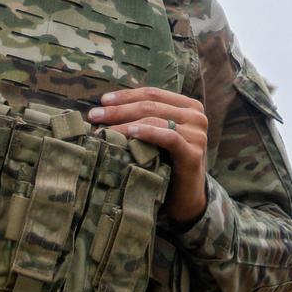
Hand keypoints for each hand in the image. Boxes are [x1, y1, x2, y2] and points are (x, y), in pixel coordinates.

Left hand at [87, 87, 209, 223]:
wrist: (186, 198)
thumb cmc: (167, 163)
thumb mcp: (158, 136)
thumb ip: (144, 119)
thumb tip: (106, 108)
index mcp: (189, 106)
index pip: (153, 93)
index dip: (126, 95)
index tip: (101, 101)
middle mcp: (197, 116)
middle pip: (151, 105)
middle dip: (119, 110)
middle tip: (94, 115)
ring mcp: (197, 135)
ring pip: (155, 120)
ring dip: (125, 123)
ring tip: (103, 130)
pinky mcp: (193, 154)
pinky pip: (168, 138)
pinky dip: (147, 133)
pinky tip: (130, 134)